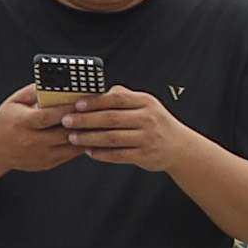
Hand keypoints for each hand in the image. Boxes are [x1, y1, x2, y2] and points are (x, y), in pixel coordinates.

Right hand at [0, 89, 91, 174]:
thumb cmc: (7, 120)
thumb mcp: (15, 101)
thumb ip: (34, 91)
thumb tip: (56, 83)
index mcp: (22, 123)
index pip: (48, 116)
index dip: (67, 109)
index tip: (81, 101)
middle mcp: (31, 141)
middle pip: (63, 133)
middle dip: (81, 122)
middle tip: (96, 111)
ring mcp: (41, 155)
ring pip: (71, 145)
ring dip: (86, 135)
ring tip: (96, 123)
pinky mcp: (48, 164)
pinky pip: (70, 154)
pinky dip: (81, 144)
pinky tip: (88, 134)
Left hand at [55, 88, 177, 165]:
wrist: (180, 147)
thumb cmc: (157, 123)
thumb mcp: (146, 104)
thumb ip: (124, 96)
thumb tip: (98, 91)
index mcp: (146, 102)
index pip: (117, 98)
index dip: (94, 101)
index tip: (76, 104)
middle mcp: (148, 119)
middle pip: (111, 118)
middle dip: (85, 120)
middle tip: (66, 121)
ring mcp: (147, 138)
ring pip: (112, 138)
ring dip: (89, 138)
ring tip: (72, 137)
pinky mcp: (145, 156)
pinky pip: (118, 155)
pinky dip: (101, 153)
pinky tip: (89, 151)